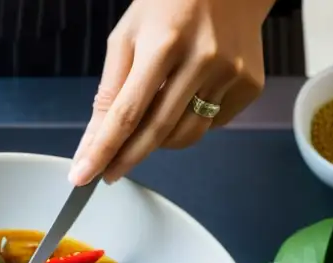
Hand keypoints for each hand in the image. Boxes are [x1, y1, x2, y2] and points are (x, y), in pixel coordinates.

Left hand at [69, 0, 272, 185]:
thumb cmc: (169, 5)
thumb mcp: (128, 36)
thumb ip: (109, 91)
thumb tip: (92, 142)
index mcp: (164, 43)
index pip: (127, 113)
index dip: (103, 150)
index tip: (83, 177)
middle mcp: (202, 60)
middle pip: (157, 131)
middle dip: (127, 159)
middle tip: (108, 173)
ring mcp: (231, 74)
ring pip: (186, 136)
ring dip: (159, 141)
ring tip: (151, 118)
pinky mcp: (250, 85)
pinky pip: (211, 125)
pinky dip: (190, 122)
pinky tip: (187, 96)